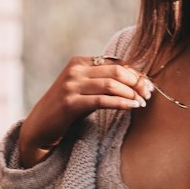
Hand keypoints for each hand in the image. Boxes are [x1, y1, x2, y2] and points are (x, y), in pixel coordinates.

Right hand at [18, 56, 153, 166]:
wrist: (40, 127)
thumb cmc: (67, 109)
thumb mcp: (84, 90)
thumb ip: (102, 81)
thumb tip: (135, 79)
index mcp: (79, 62)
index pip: (115, 63)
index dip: (135, 73)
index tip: (148, 85)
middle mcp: (75, 70)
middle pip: (116, 71)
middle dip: (136, 82)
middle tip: (149, 93)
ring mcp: (71, 85)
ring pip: (110, 84)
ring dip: (131, 93)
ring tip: (141, 102)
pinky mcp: (70, 103)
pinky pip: (102, 100)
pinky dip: (120, 102)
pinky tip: (132, 107)